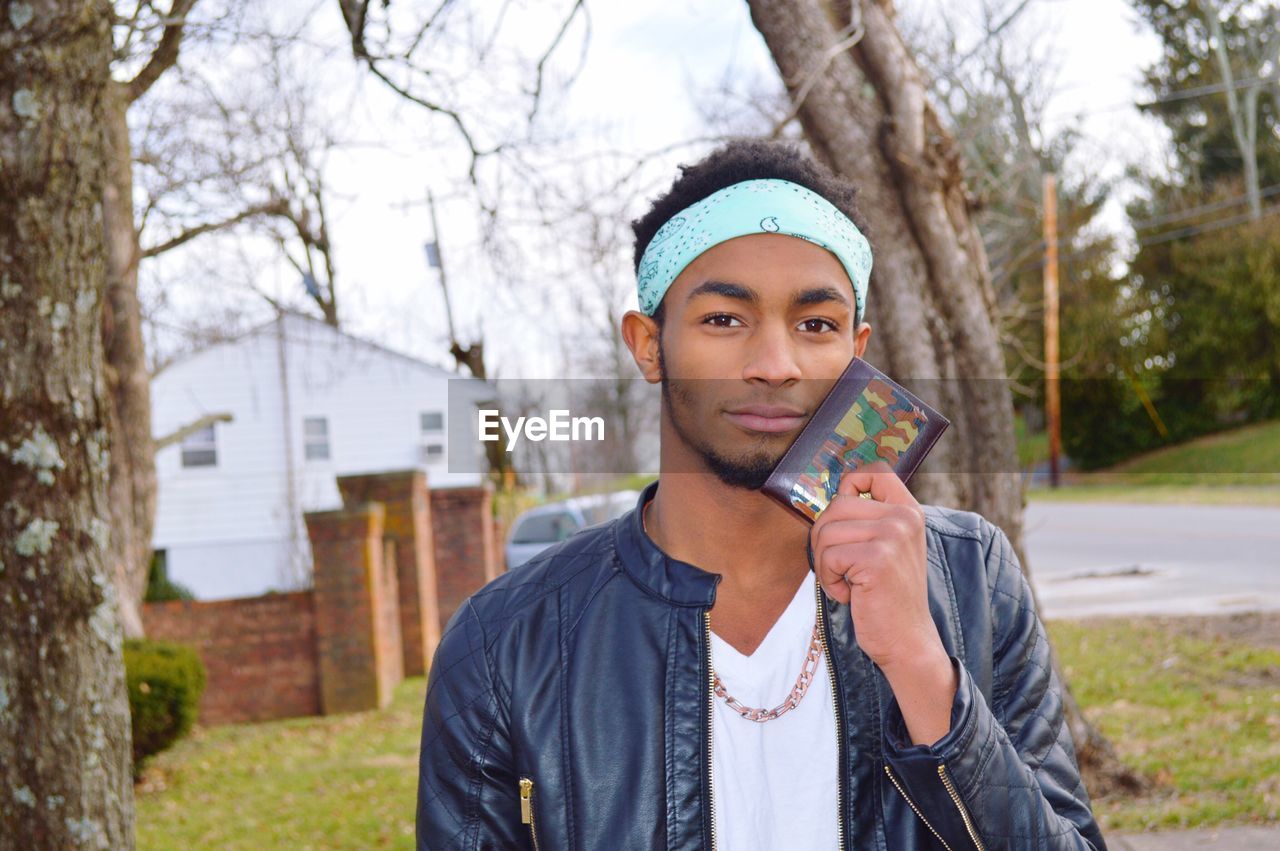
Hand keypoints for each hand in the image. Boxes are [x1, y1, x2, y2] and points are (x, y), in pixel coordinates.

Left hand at [809, 461, 941, 671]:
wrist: (907, 640)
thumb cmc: (887, 596)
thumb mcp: (886, 548)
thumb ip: (867, 520)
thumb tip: (831, 494)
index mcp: (908, 510)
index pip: (874, 471)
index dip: (849, 484)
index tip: (843, 516)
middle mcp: (904, 517)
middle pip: (837, 504)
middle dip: (824, 537)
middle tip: (839, 567)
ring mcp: (893, 536)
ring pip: (826, 531)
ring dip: (826, 563)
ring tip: (848, 583)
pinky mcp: (877, 559)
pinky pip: (828, 556)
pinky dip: (829, 580)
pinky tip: (850, 594)